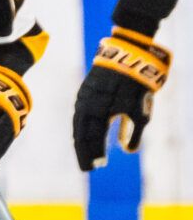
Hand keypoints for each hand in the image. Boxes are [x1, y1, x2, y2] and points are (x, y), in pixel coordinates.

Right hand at [73, 28, 170, 171]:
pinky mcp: (88, 90)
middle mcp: (84, 106)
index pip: (86, 140)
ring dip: (87, 140)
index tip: (94, 169)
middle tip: (90, 167)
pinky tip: (93, 131)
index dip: (90, 155)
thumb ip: (134, 131)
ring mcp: (84, 97)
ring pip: (81, 124)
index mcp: (92, 113)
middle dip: (86, 152)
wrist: (129, 51)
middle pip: (81, 135)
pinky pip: (84, 114)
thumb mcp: (139, 109)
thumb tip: (130, 150)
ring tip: (91, 152)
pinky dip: (88, 126)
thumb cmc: (135, 82)